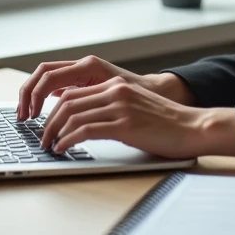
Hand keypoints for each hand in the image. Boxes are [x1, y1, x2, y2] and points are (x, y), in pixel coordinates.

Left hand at [38, 76, 212, 159]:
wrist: (192, 127)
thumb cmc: (166, 124)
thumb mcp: (134, 108)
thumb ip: (111, 109)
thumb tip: (83, 124)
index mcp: (116, 85)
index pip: (72, 92)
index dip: (53, 109)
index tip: (46, 125)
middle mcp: (116, 91)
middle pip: (67, 101)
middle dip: (48, 122)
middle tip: (42, 138)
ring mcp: (120, 106)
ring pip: (72, 114)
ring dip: (54, 132)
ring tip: (49, 146)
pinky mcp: (125, 124)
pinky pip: (84, 129)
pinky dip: (68, 140)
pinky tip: (63, 148)